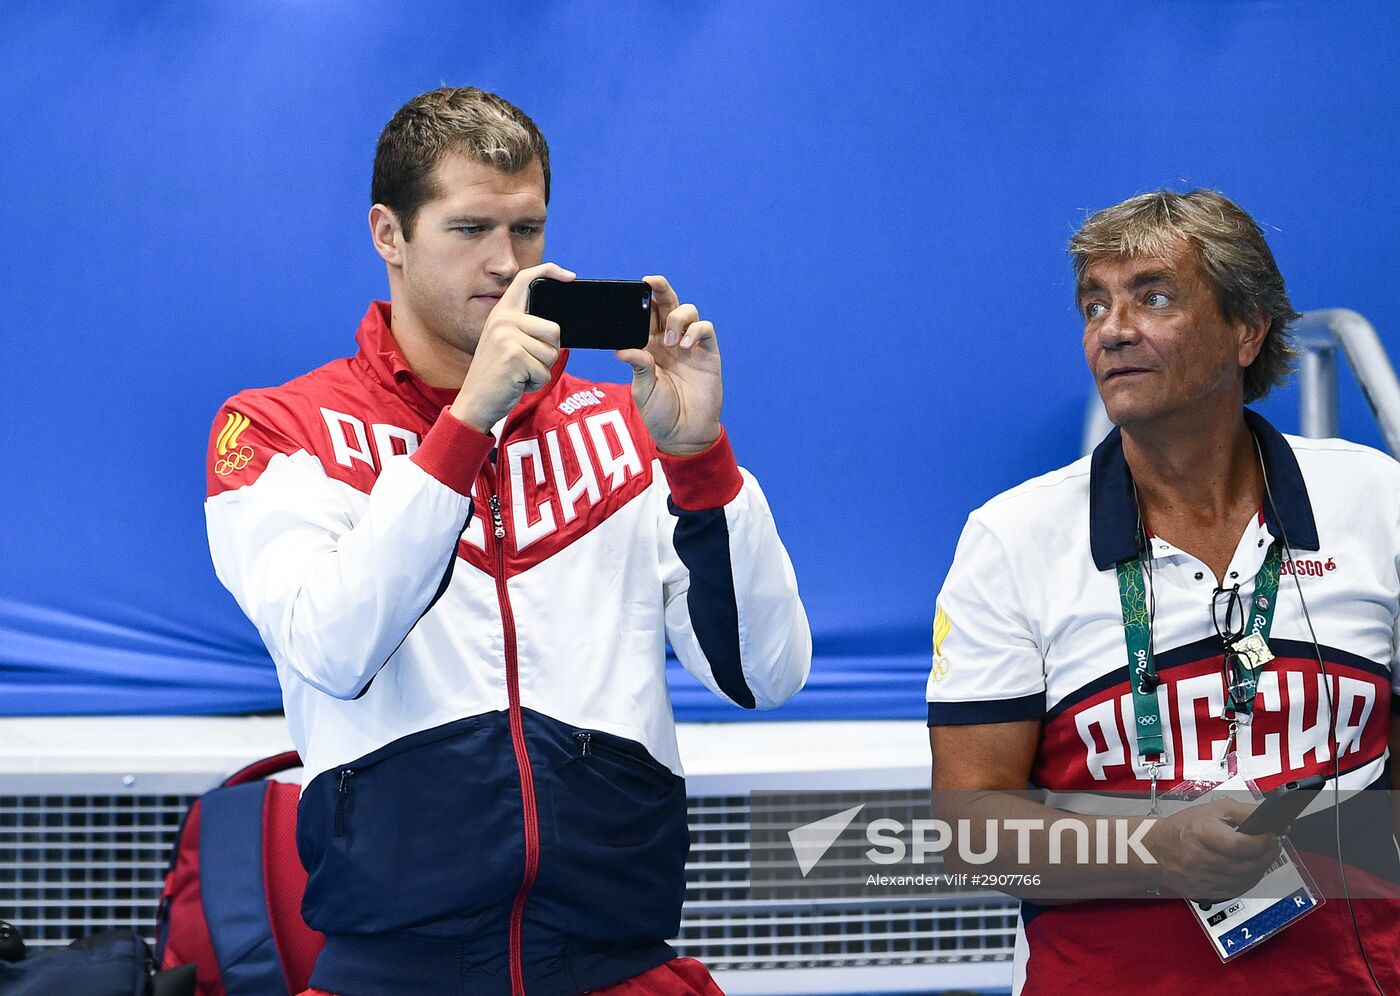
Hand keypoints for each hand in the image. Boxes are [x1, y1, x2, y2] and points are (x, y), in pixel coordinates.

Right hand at [451, 263, 575, 432]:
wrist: (475, 402)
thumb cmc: (497, 376)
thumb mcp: (506, 343)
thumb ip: (524, 329)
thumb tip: (556, 328)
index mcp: (502, 313)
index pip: (526, 280)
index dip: (550, 271)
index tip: (570, 276)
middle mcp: (503, 320)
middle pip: (554, 329)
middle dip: (549, 353)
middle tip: (527, 363)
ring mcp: (507, 337)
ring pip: (551, 353)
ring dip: (541, 370)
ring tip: (519, 373)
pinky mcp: (513, 356)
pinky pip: (544, 371)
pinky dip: (536, 383)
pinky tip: (517, 382)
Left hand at [616, 275, 721, 455]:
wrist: (684, 434)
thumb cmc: (660, 414)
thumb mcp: (643, 391)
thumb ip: (638, 367)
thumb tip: (623, 349)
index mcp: (649, 347)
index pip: (646, 316)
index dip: (642, 300)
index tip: (635, 287)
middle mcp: (670, 342)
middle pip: (668, 305)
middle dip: (661, 290)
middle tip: (652, 283)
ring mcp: (691, 347)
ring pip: (688, 311)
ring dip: (678, 318)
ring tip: (672, 342)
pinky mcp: (709, 354)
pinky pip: (705, 329)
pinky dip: (696, 330)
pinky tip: (686, 346)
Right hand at [1141, 799, 1281, 900]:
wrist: (1156, 849)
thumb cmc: (1186, 827)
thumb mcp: (1214, 809)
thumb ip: (1245, 813)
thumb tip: (1274, 821)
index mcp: (1201, 833)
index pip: (1238, 845)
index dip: (1261, 842)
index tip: (1271, 836)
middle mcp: (1199, 858)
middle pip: (1245, 865)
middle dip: (1266, 856)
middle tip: (1273, 845)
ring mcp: (1201, 878)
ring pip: (1244, 880)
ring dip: (1260, 868)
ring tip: (1262, 855)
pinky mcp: (1204, 892)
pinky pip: (1236, 890)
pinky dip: (1248, 880)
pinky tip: (1249, 868)